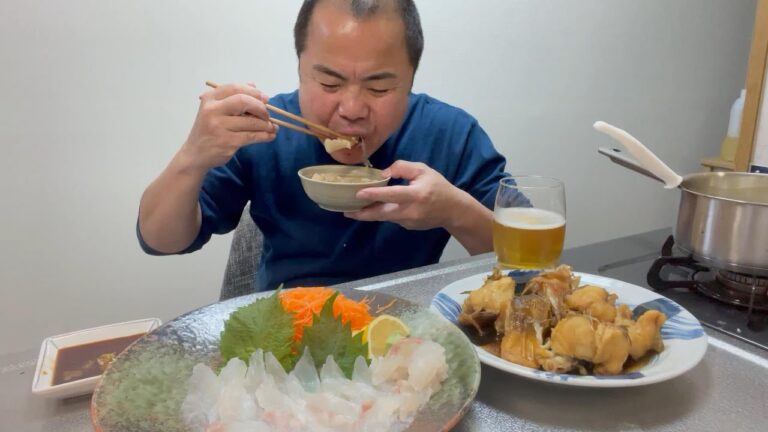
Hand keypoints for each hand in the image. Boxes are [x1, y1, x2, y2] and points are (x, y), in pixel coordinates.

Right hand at [179, 83, 277, 172]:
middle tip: (268, 114)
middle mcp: (212, 110)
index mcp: (210, 99)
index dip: (254, 92)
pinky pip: (252, 136)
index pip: (235, 88)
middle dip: (260, 107)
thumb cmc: (209, 130)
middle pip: (243, 101)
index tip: (265, 98)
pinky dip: (265, 136)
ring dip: (266, 124)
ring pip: (251, 121)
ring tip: (272, 127)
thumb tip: (254, 85)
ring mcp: (219, 127)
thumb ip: (233, 96)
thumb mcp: (215, 110)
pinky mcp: (227, 142)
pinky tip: (270, 135)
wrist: (195, 154)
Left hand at [345, 160, 466, 229]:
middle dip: (362, 214)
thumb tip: (382, 174)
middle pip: (382, 214)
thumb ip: (402, 168)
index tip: (358, 194)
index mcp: (416, 195)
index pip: (392, 195)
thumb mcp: (423, 170)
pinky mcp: (407, 227)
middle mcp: (411, 211)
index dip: (374, 194)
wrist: (453, 210)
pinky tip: (374, 208)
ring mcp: (409, 222)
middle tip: (346, 212)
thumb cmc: (438, 186)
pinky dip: (383, 213)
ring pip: (384, 217)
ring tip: (353, 209)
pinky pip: (392, 218)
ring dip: (369, 214)